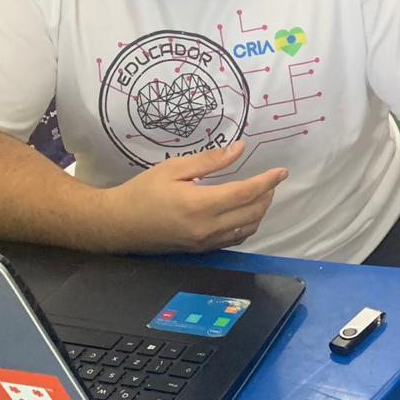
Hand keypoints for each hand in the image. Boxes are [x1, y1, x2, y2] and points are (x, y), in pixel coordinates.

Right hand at [104, 142, 286, 252]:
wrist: (118, 225)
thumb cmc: (142, 191)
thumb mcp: (173, 168)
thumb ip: (209, 161)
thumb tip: (239, 149)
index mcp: (199, 204)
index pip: (245, 193)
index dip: (267, 182)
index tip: (281, 172)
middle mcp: (206, 228)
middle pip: (252, 213)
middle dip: (266, 195)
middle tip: (270, 180)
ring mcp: (204, 242)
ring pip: (247, 230)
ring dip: (259, 212)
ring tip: (260, 194)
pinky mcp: (200, 250)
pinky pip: (234, 240)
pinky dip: (247, 226)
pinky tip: (244, 213)